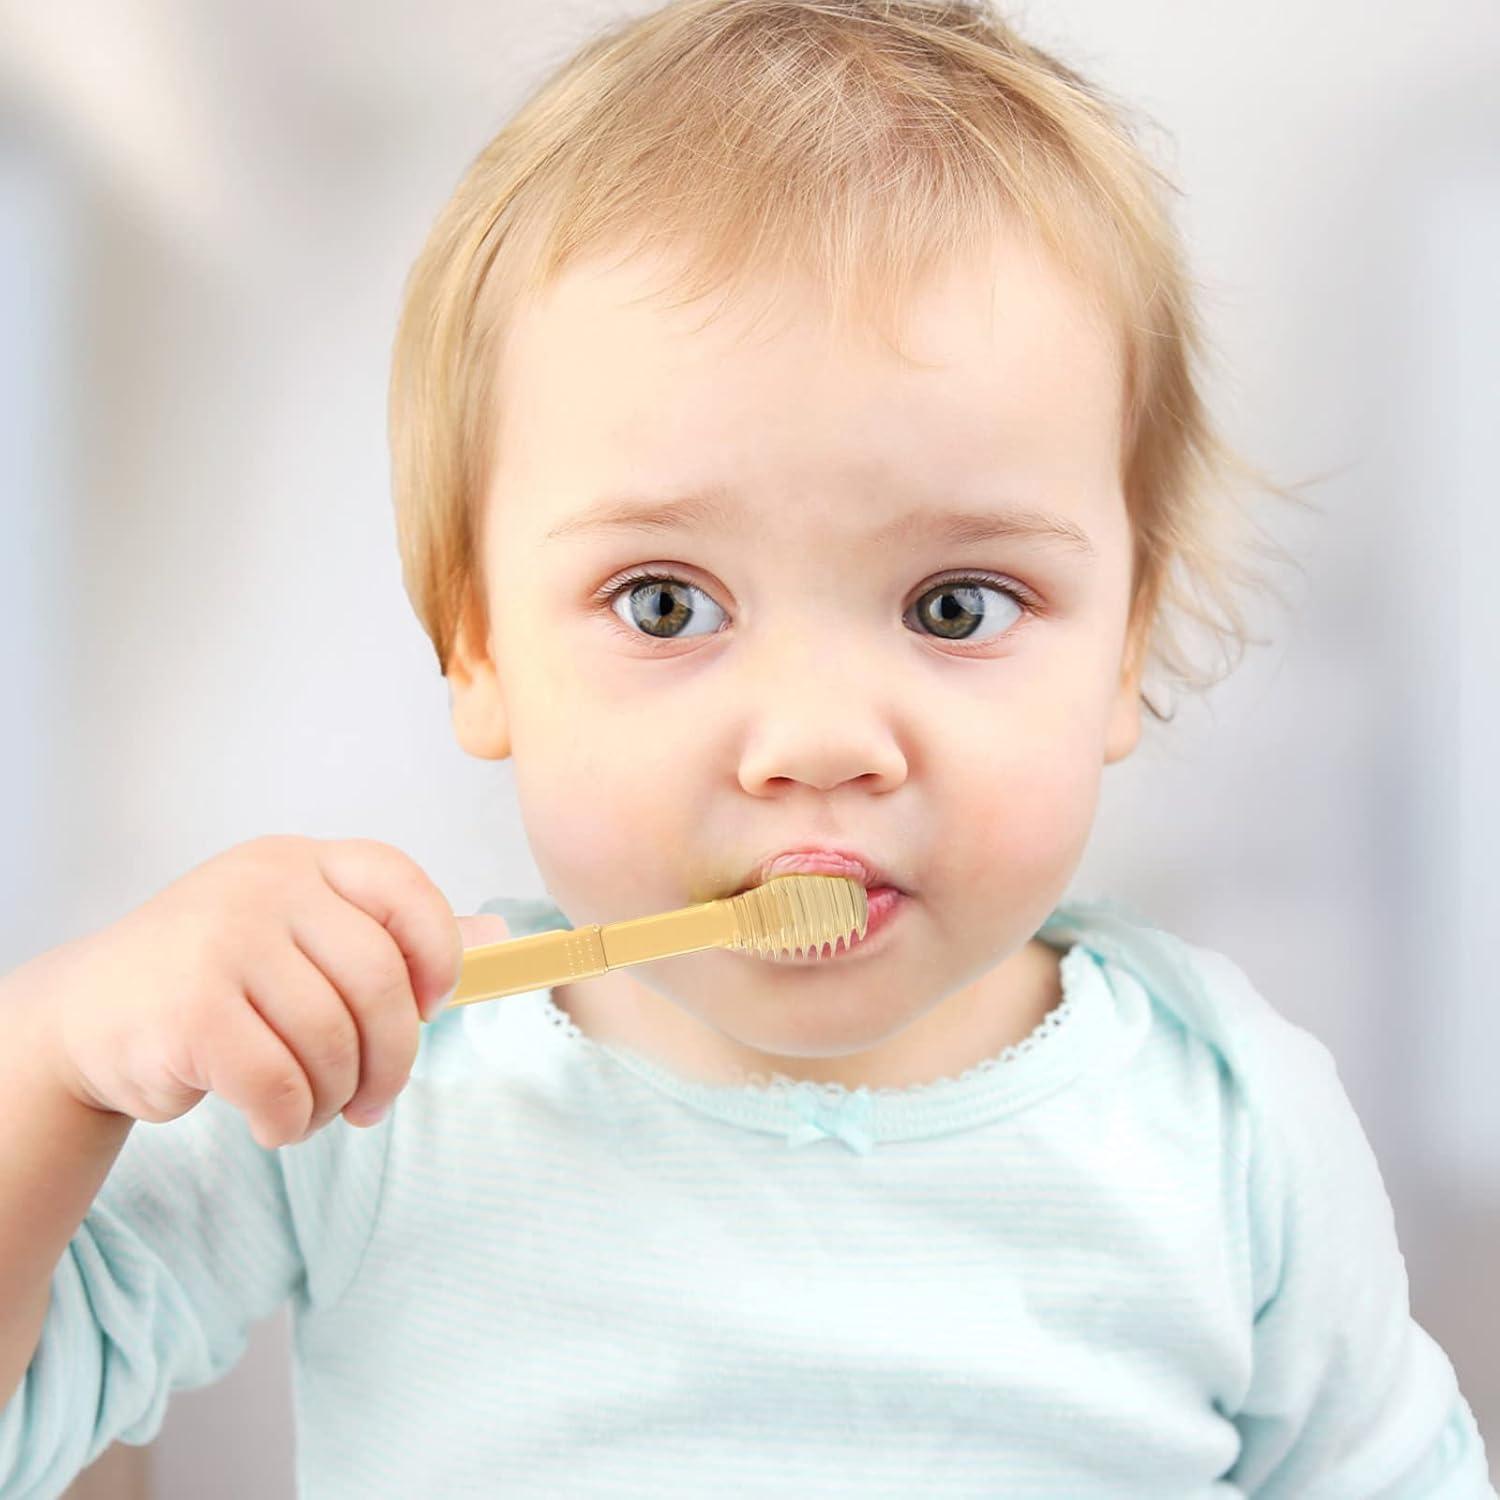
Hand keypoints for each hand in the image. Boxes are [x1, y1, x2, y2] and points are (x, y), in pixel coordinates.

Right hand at [37, 836, 508, 1147]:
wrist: (89, 1016)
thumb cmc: (217, 979)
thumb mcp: (302, 938)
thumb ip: (392, 939)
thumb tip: (498, 937)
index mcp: (304, 862)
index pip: (400, 885)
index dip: (437, 950)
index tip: (434, 1006)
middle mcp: (265, 885)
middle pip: (379, 978)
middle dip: (394, 1057)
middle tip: (376, 1101)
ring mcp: (224, 939)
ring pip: (332, 1038)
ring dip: (337, 1097)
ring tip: (317, 1112)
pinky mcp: (191, 1007)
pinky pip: (279, 1081)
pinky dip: (291, 1119)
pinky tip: (277, 1123)